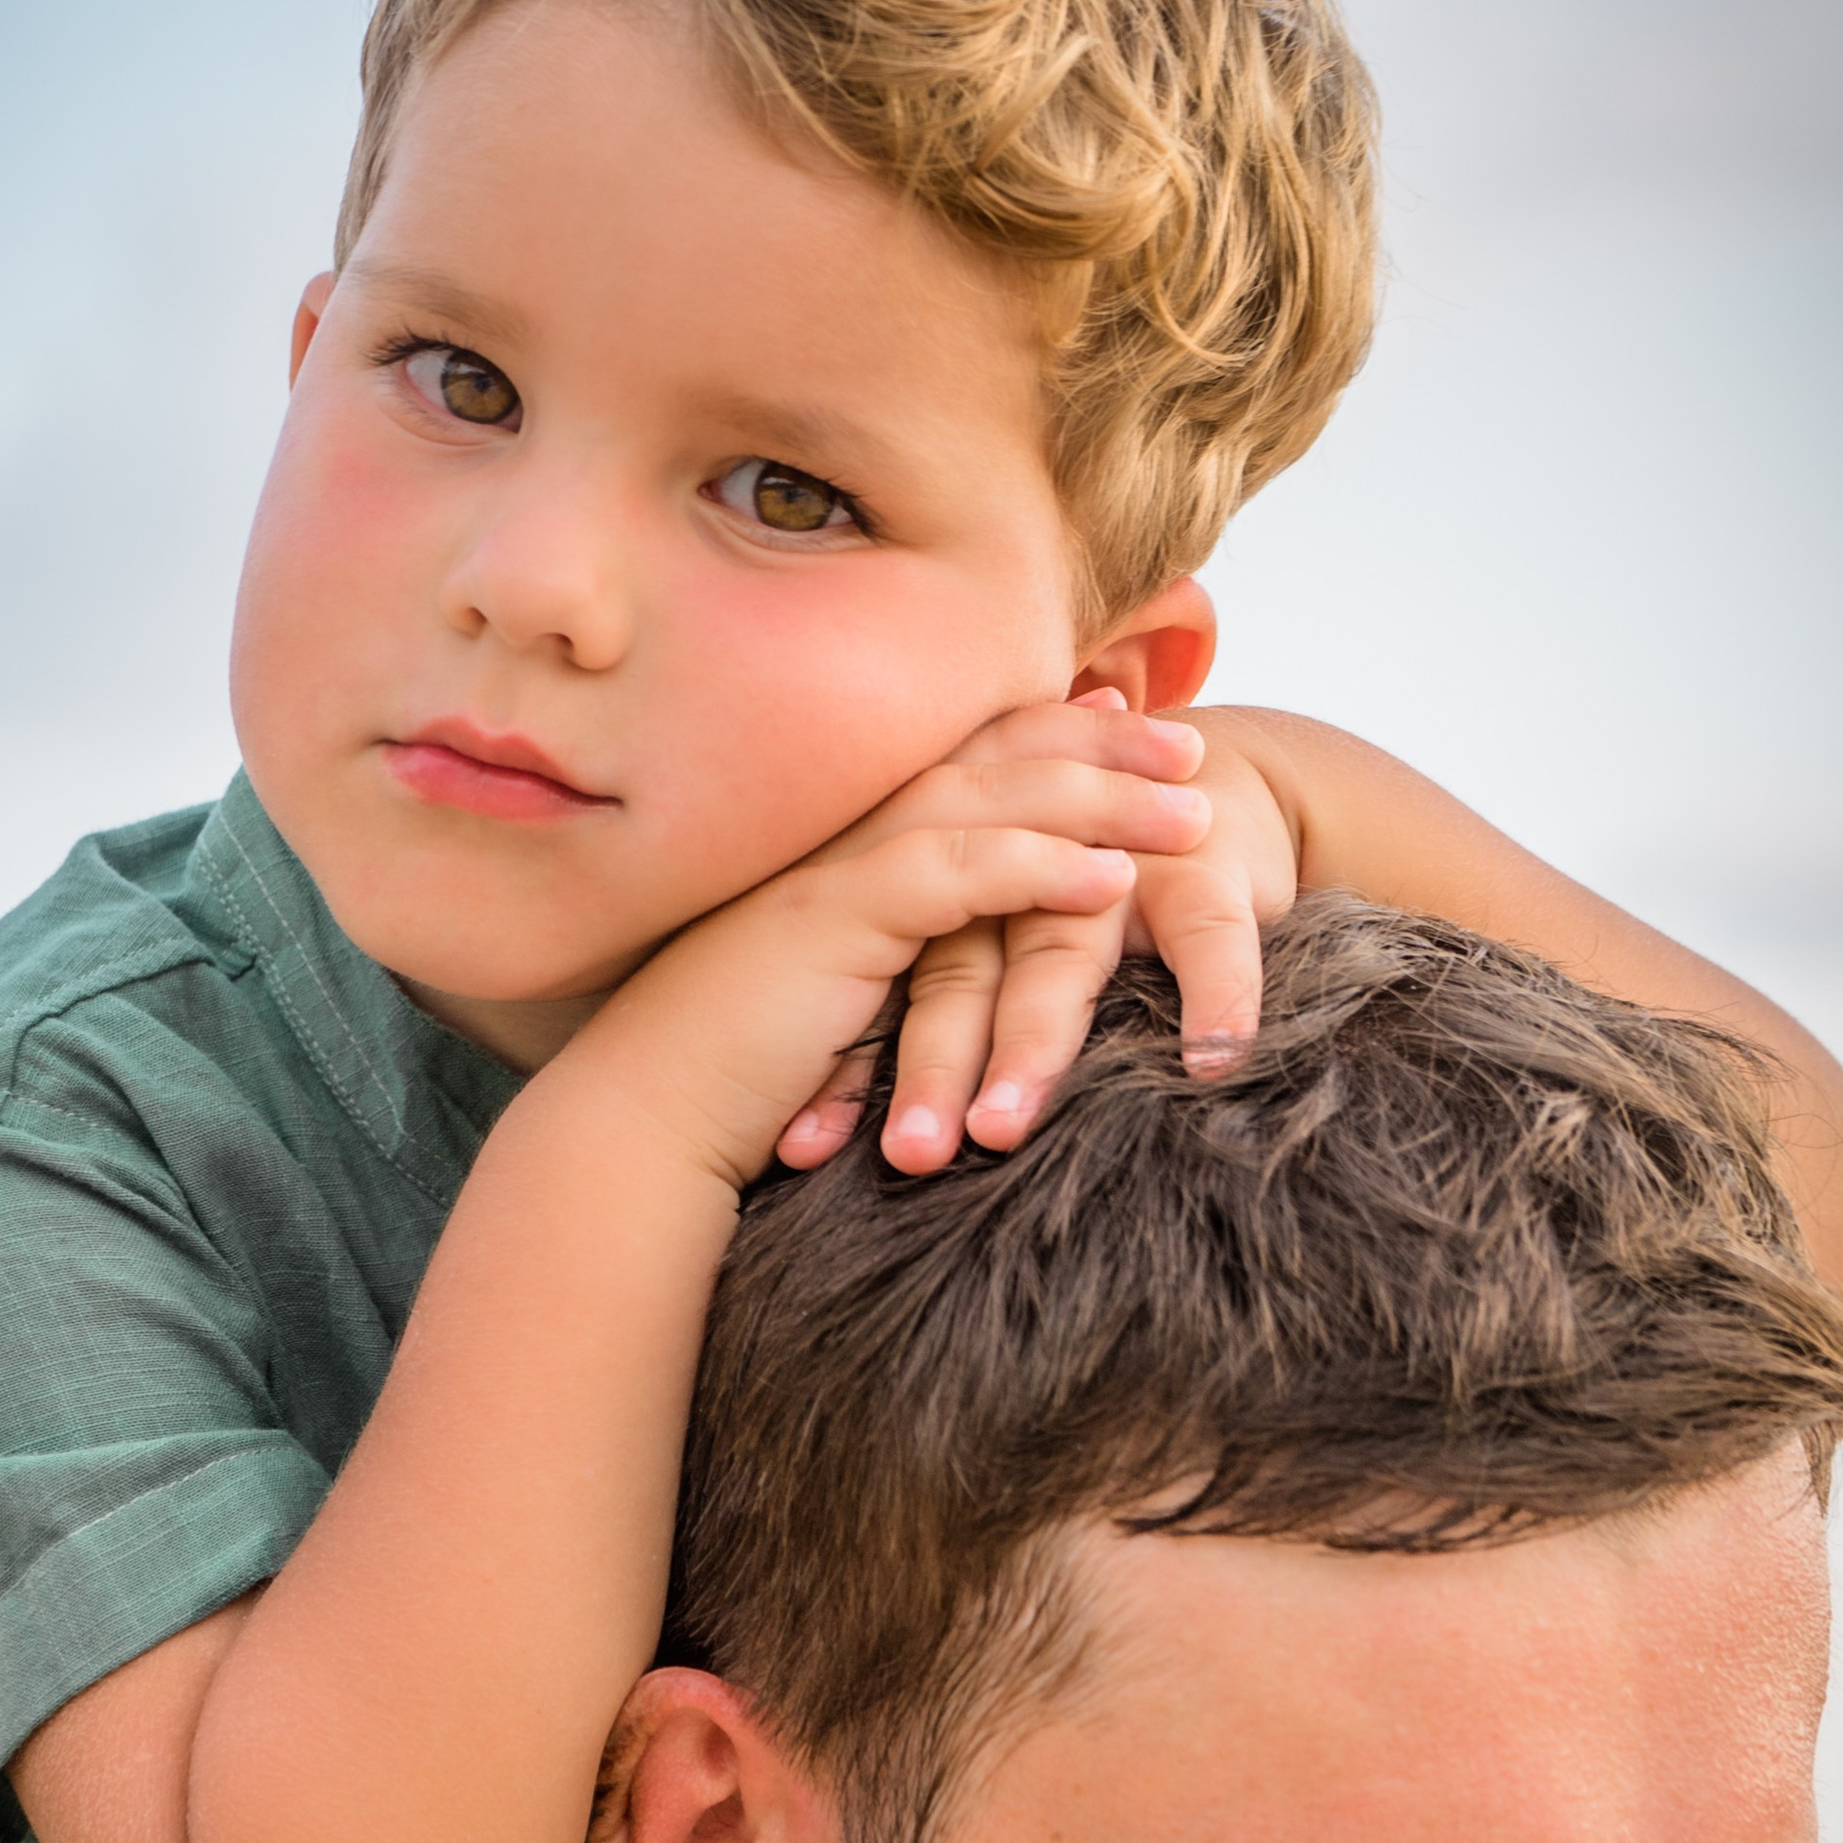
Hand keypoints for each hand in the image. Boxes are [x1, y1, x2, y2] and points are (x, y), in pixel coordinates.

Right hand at [560, 693, 1210, 1193]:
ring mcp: (837, 868)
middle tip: (1195, 742)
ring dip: (1101, 800)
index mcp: (846, 843)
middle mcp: (842, 835)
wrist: (647, 1118)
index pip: (967, 758)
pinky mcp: (836, 922)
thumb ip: (901, 965)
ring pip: (990, 802)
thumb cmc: (737, 1081)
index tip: (1134, 723)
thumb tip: (970, 975)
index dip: (1055, 732)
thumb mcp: (838, 1004)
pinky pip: (957, 878)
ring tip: (1193, 811)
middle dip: (1101, 741)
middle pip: (993, 756)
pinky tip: (1114, 879)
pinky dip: (1039, 869)